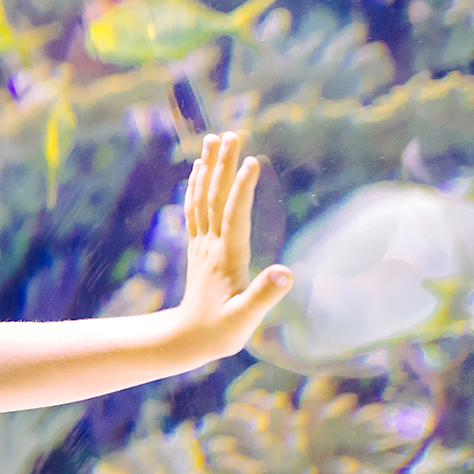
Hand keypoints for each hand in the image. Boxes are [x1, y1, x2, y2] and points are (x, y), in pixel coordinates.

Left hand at [176, 132, 292, 360]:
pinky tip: (198, 170)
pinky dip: (196, 187)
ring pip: (202, 198)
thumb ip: (264, 296)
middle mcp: (210, 245)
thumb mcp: (245, 319)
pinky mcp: (198, 249)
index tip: (251, 160)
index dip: (242, 188)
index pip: (234, 215)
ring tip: (214, 140)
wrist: (187, 340)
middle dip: (224, 165)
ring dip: (209, 168)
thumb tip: (286, 273)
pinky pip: (194, 210)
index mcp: (226, 257)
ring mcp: (202, 245)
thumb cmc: (220, 332)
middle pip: (215, 197)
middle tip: (231, 133)